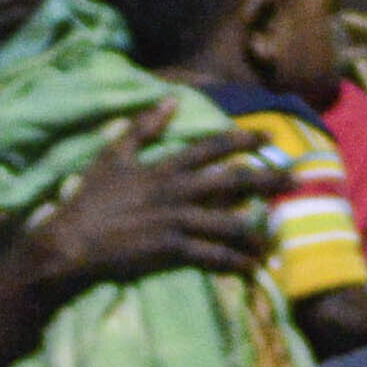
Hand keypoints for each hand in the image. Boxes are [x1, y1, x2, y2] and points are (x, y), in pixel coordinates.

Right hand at [23, 137, 286, 297]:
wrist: (72, 241)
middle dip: (267, 178)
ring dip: (256, 228)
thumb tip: (172, 100)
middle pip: (232, 181)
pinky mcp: (172, 249)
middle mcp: (177, 191)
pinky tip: (252, 266)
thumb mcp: (113, 154)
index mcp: (164, 167)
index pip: (211, 147)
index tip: (268, 135)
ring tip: (276, 234)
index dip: (242, 139)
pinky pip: (211, 254)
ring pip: (229, 221)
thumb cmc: (91, 198)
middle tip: (294, 178)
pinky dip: (234, 261)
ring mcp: (176, 221)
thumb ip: (144, 126)